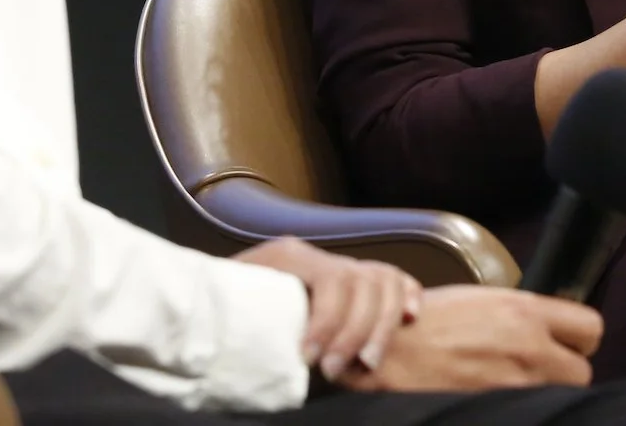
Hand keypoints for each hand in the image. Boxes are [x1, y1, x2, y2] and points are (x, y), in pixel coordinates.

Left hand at [234, 237, 419, 383]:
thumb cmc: (224, 307)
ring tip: (368, 364)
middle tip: (333, 371)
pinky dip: (408, 295)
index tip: (309, 358)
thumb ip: (241, 310)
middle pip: (361, 283)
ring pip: (384, 282)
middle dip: (354, 332)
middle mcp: (323, 257)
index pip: (328, 279)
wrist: (215, 300)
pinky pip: (397, 278)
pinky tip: (409, 318)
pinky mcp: (359, 282)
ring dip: (382, 326)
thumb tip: (245, 342)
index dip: (327, 319)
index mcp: (290, 255)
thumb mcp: (228, 301)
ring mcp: (345, 266)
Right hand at [340, 286, 599, 391]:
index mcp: (525, 312)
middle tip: (542, 366)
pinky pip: (529, 409)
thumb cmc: (424, 322)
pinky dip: (520, 406)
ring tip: (515, 381)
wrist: (388, 353)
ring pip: (559, 394)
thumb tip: (544, 325)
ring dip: (544, 389)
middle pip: (582, 372)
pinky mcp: (500, 409)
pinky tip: (497, 394)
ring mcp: (516, 385)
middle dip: (565, 370)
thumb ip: (520, 313)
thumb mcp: (480, 299)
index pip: (590, 327)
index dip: (580, 337)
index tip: (567, 341)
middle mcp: (529, 349)